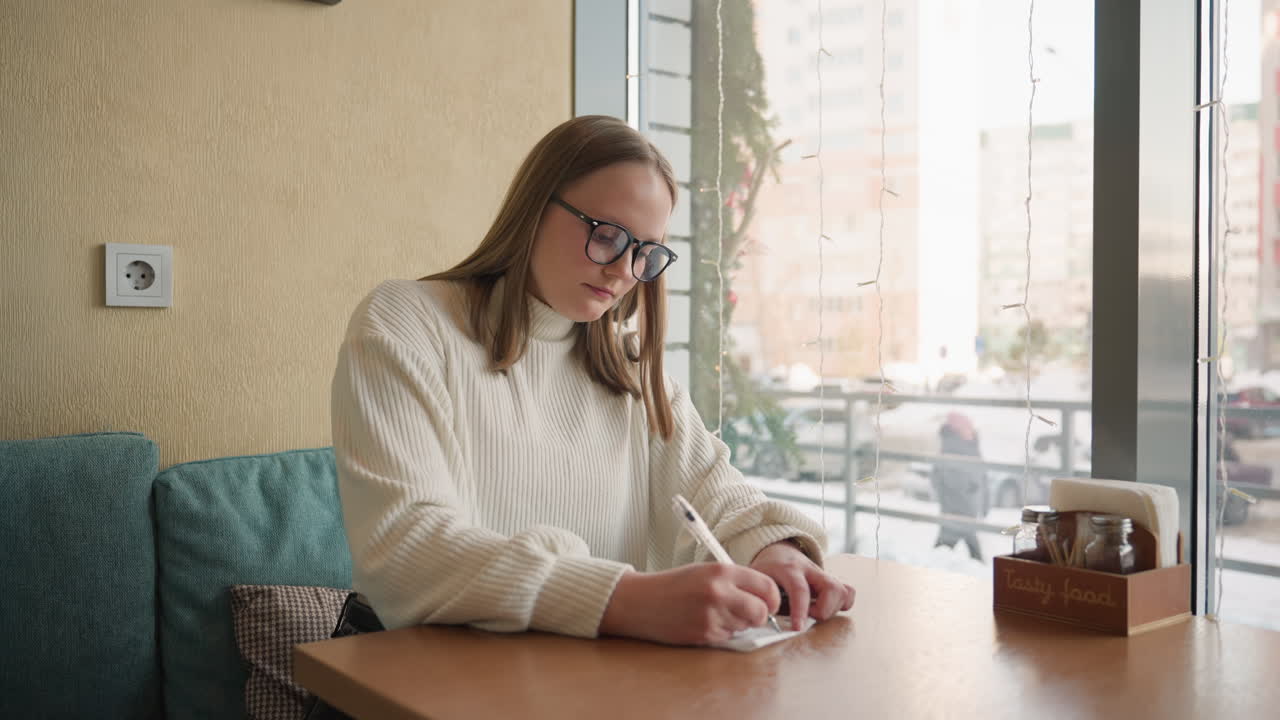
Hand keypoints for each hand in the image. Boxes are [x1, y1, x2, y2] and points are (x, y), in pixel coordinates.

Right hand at [598, 564, 780, 645]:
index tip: (769, 604)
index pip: (767, 586)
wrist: (641, 601)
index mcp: (722, 571)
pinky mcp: (704, 634)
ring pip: (745, 626)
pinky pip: (727, 637)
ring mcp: (712, 615)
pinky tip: (704, 622)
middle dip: (760, 616)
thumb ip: (735, 582)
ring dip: (737, 624)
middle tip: (749, 615)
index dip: (772, 599)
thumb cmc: (673, 585)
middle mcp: (720, 592)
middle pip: (761, 611)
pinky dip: (721, 633)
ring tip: (715, 613)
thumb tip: (765, 599)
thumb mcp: (705, 572)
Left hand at [749, 541, 854, 629]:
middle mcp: (810, 569)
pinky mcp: (832, 581)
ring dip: (832, 609)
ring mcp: (824, 575)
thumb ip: (758, 596)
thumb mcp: (756, 579)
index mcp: (788, 569)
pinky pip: (848, 592)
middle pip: (832, 588)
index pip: (800, 589)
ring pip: (844, 591)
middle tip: (807, 616)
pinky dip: (841, 605)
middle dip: (822, 611)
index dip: (800, 611)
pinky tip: (825, 608)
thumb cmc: (766, 569)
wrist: (777, 551)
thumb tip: (759, 618)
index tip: (797, 628)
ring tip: (814, 612)